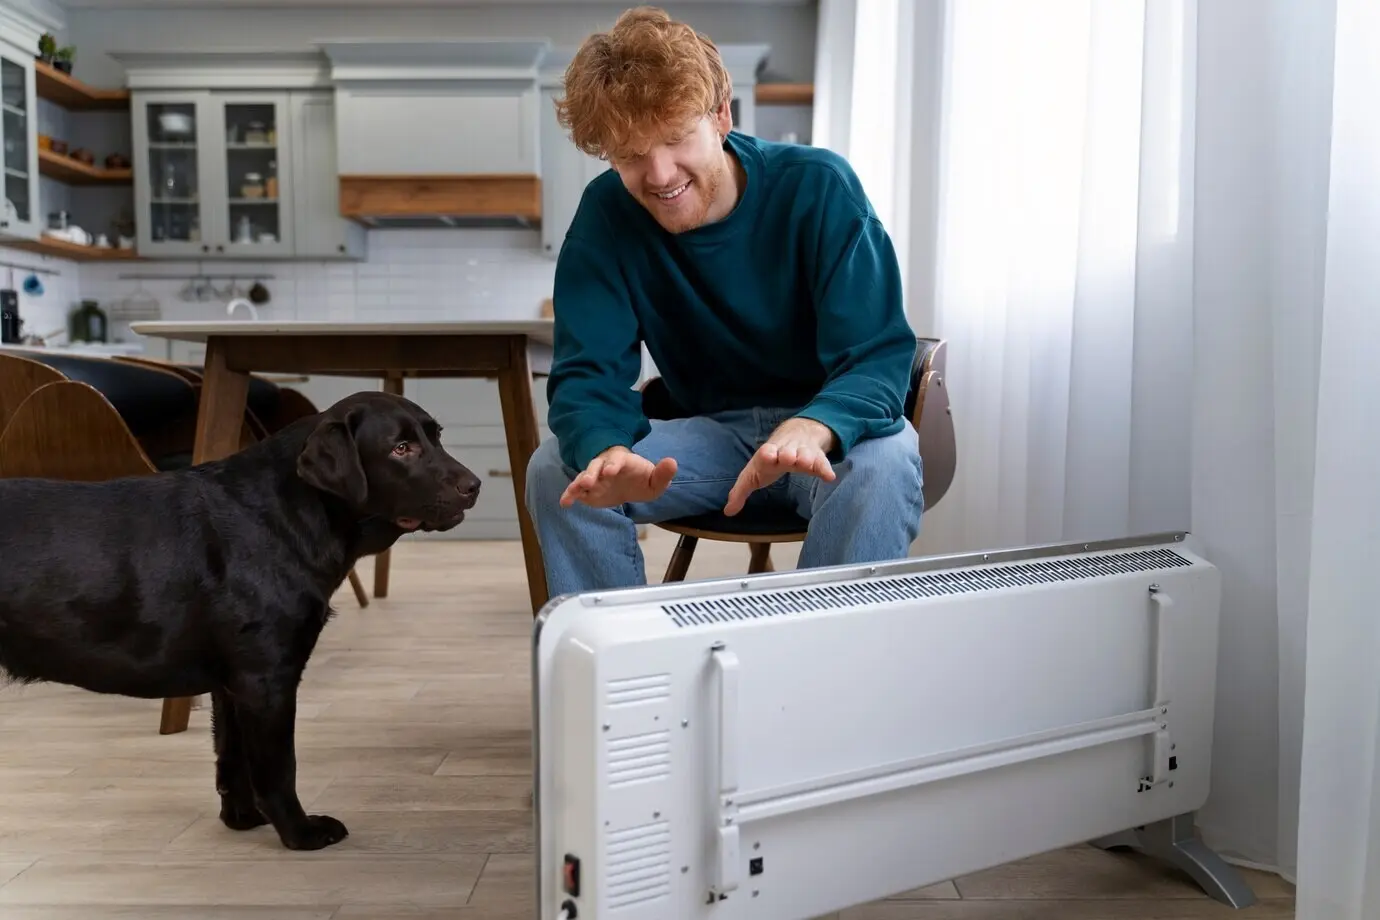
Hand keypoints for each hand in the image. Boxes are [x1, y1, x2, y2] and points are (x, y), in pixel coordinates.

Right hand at [560, 445, 677, 508]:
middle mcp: (605, 466)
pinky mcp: (588, 490)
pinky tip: (564, 503)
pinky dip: (570, 495)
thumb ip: (663, 473)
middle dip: (592, 472)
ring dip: (578, 482)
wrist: (629, 484)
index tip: (611, 471)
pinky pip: (577, 491)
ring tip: (574, 490)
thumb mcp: (656, 479)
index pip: (618, 460)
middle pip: (596, 466)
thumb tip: (673, 462)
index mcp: (623, 461)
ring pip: (584, 476)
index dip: (614, 464)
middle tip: (588, 481)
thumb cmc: (642, 478)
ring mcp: (595, 478)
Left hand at [724, 418, 836, 515]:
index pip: (766, 452)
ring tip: (806, 463)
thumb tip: (728, 512)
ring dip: (805, 458)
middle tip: (789, 458)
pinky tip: (829, 477)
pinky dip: (825, 469)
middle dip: (787, 454)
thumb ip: (740, 492)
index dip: (767, 454)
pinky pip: (822, 463)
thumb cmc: (770, 459)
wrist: (795, 432)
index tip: (768, 455)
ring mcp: (802, 452)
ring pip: (805, 454)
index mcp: (767, 455)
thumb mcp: (753, 474)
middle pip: (786, 452)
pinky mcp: (817, 457)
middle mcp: (785, 451)